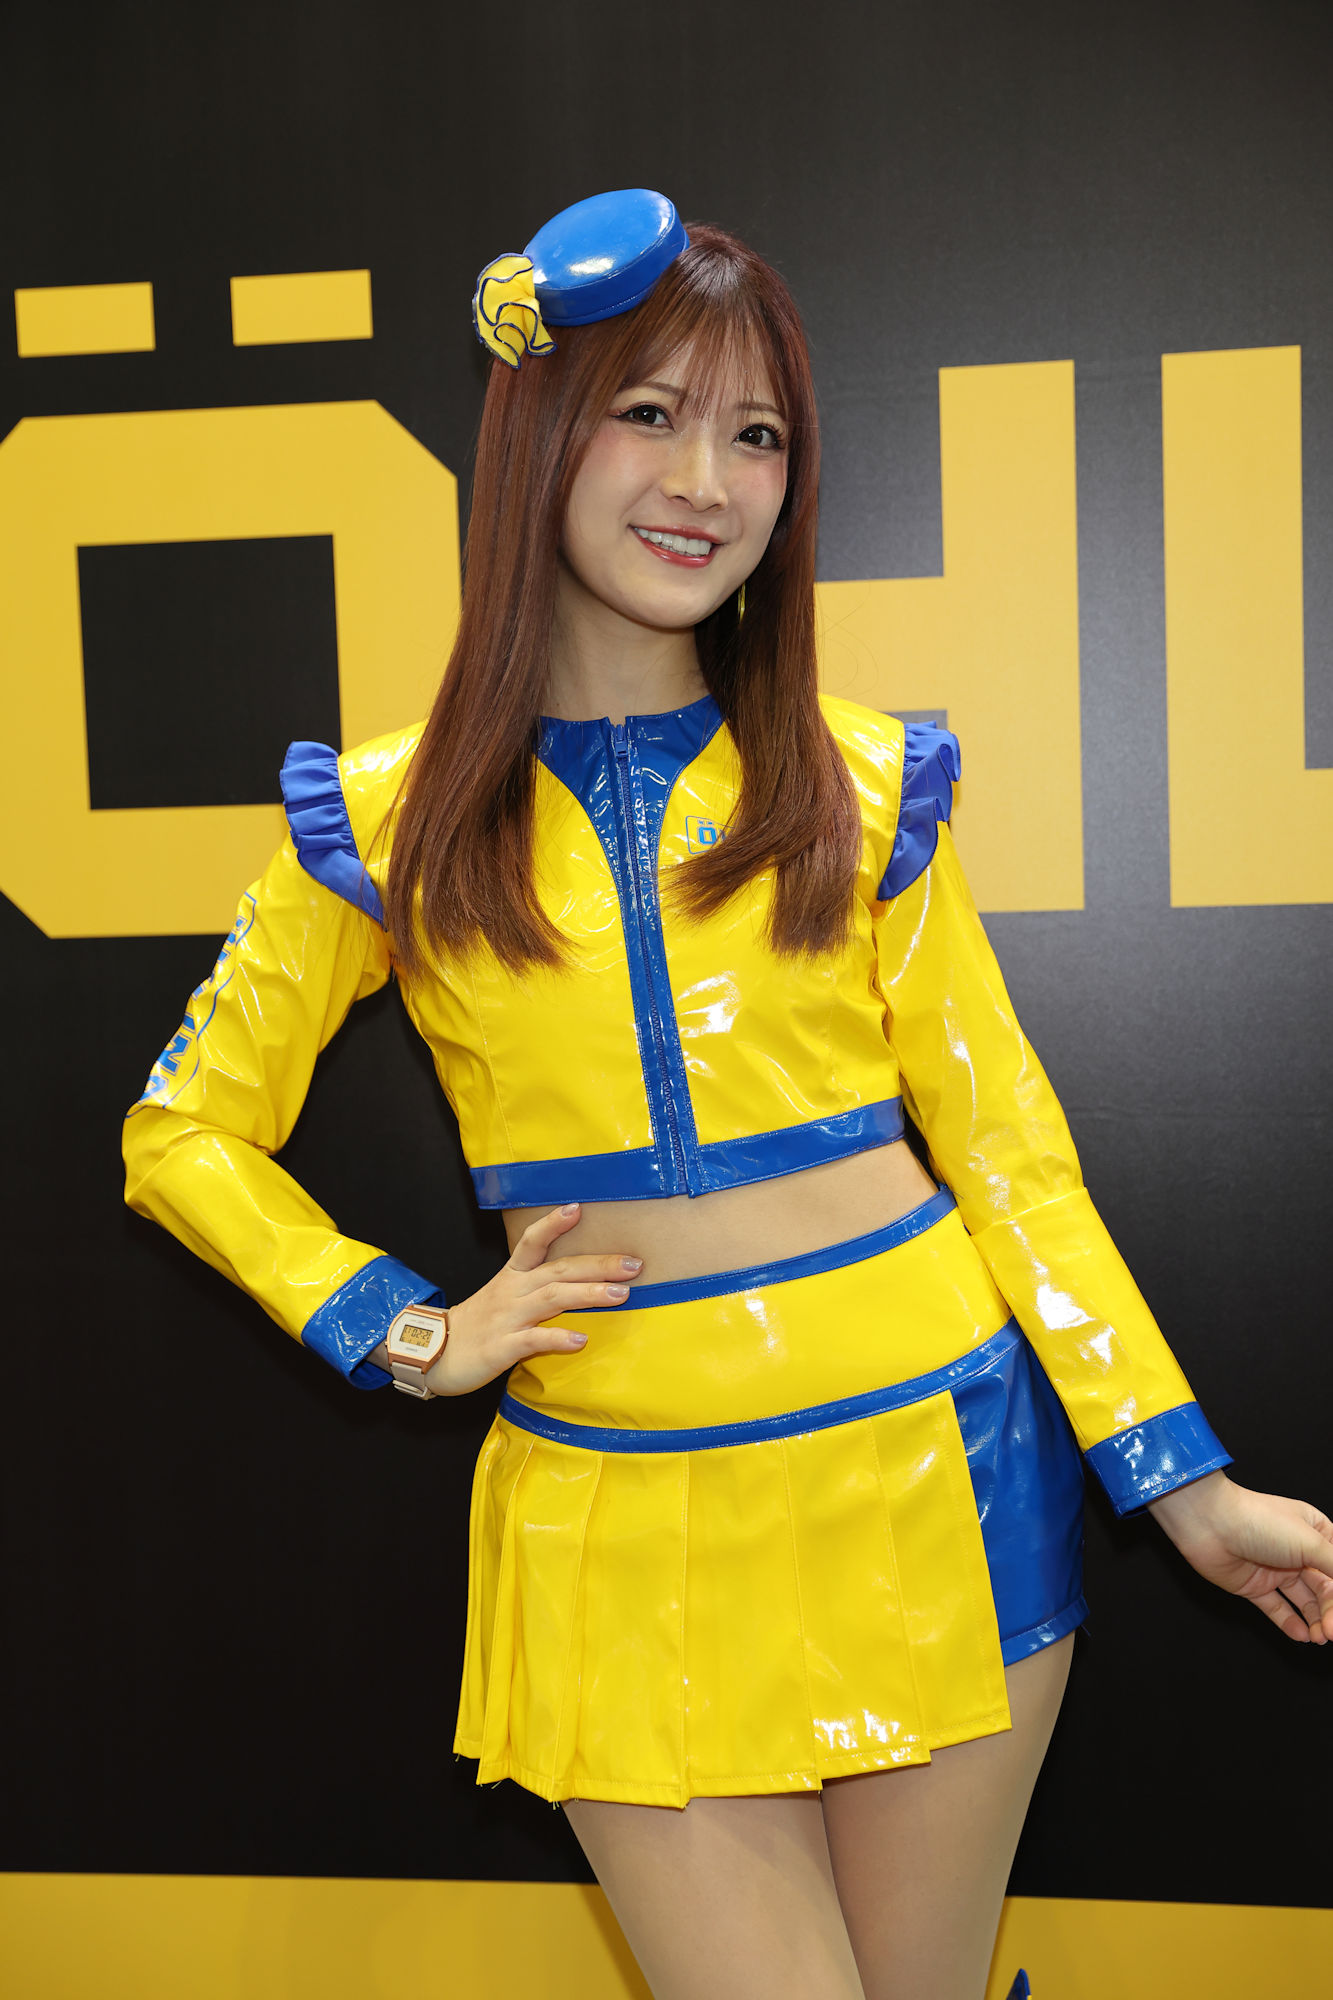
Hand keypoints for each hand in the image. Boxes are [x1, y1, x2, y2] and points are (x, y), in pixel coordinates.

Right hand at [421, 1203, 639, 1396]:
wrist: (432, 1354)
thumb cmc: (477, 1325)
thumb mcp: (503, 1297)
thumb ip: (536, 1288)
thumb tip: (580, 1280)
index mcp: (511, 1277)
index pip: (531, 1242)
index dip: (553, 1224)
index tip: (578, 1208)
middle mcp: (512, 1292)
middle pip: (558, 1270)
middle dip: (598, 1265)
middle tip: (634, 1263)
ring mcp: (506, 1318)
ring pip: (551, 1299)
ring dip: (587, 1294)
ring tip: (620, 1294)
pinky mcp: (501, 1348)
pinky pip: (532, 1341)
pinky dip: (557, 1338)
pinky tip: (581, 1340)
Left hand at [1148, 1471, 1332, 1643]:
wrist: (1209, 1523)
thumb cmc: (1260, 1522)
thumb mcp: (1310, 1542)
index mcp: (1314, 1532)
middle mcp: (1296, 1551)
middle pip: (1324, 1588)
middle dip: (1331, 1611)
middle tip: (1332, 1631)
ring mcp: (1274, 1569)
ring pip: (1303, 1601)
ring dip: (1315, 1620)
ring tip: (1321, 1637)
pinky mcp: (1253, 1586)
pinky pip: (1277, 1609)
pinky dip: (1290, 1623)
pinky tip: (1303, 1636)